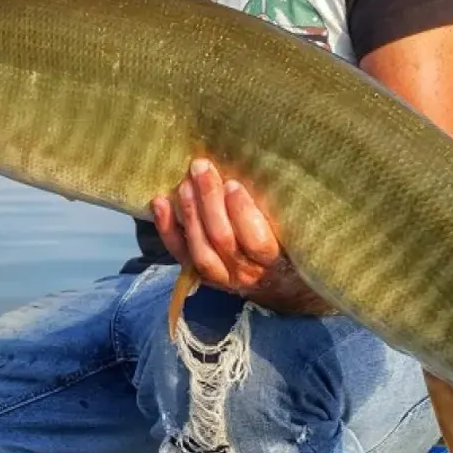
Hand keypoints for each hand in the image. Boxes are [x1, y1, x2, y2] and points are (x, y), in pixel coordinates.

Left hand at [150, 158, 334, 316]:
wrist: (278, 285)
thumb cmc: (287, 246)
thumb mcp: (292, 232)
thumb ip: (277, 210)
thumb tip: (264, 168)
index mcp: (272, 260)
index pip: (256, 241)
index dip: (242, 213)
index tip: (233, 184)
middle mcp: (244, 273)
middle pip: (223, 240)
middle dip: (210, 201)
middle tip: (202, 168)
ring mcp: (219, 277)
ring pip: (200, 250)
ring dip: (190, 213)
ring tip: (185, 182)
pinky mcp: (198, 274)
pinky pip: (179, 254)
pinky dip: (167, 229)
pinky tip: (160, 202)